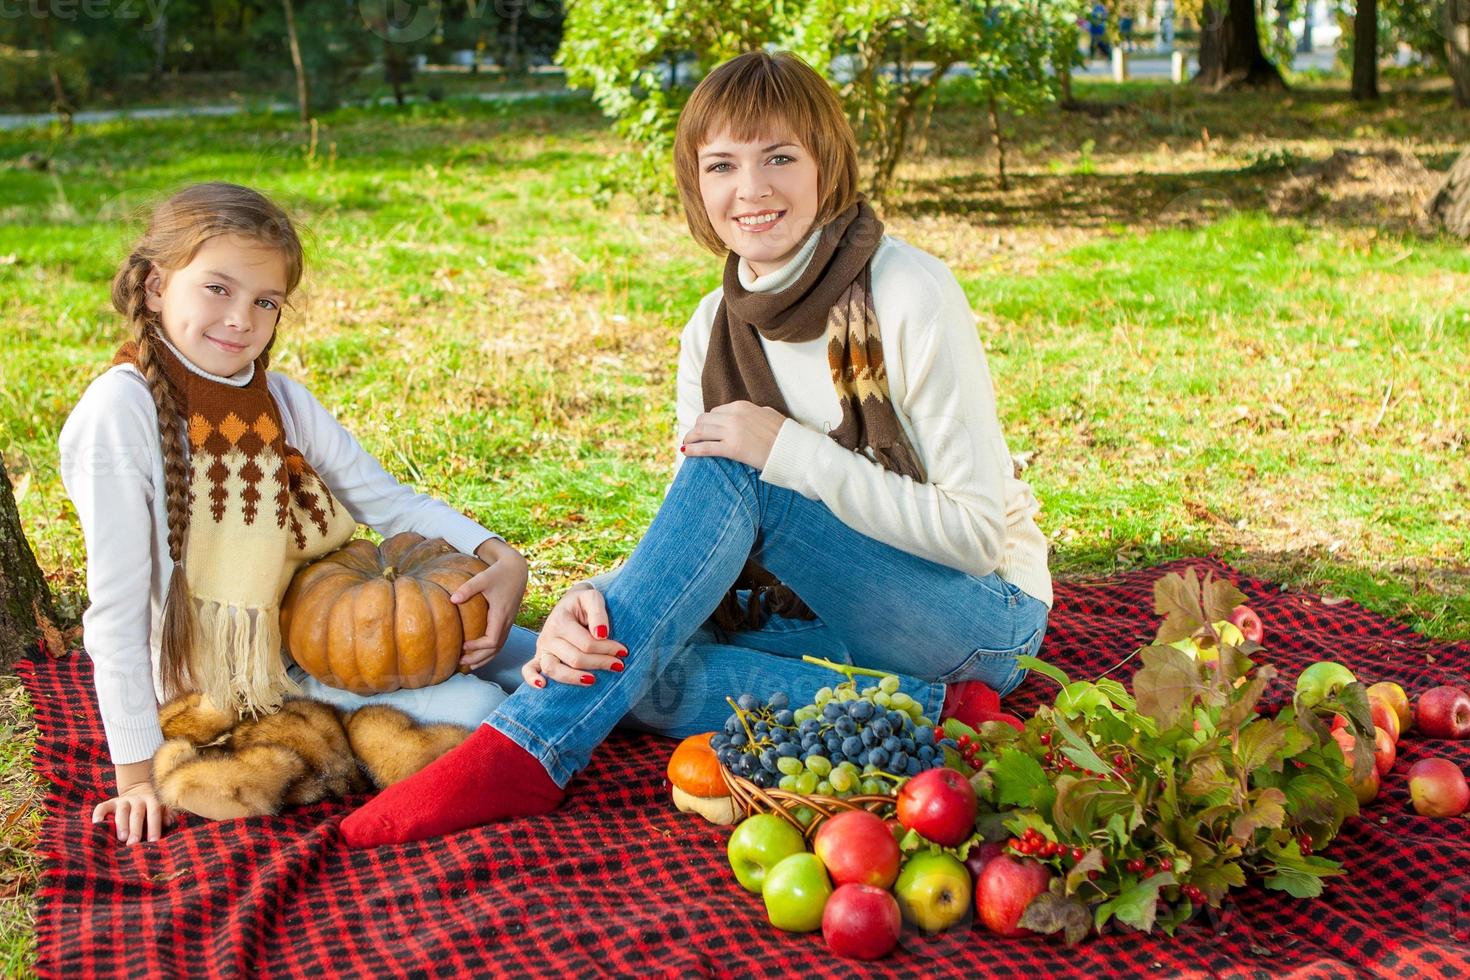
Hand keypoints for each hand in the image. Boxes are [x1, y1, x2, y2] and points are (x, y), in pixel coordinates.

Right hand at [93, 777, 172, 844]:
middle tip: (134, 843)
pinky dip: (99, 814)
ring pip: (122, 810)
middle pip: (137, 813)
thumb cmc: (151, 809)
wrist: (138, 791)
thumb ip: (167, 815)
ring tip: (121, 838)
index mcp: (152, 800)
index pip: (154, 812)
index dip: (154, 826)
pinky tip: (97, 823)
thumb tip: (169, 821)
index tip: (153, 841)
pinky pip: (102, 807)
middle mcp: (138, 799)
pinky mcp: (110, 802)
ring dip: (122, 824)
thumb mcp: (162, 809)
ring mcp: (123, 800)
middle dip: (136, 829)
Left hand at [452, 538, 529, 670]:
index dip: (477, 647)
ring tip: (468, 665)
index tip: (462, 645)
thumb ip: (468, 588)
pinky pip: (499, 641)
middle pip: (495, 649)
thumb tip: (452, 600)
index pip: (491, 641)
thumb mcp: (483, 578)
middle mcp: (506, 622)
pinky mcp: (507, 621)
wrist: (516, 569)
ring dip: (484, 658)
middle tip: (460, 662)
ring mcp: (508, 623)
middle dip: (478, 658)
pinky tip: (478, 654)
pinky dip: (489, 652)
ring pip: (498, 648)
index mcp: (501, 615)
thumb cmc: (499, 573)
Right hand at [524, 584, 627, 687]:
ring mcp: (542, 648)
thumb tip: (601, 635)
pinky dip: (532, 679)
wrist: (571, 604)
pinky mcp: (538, 657)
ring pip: (554, 669)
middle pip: (574, 659)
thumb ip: (598, 613)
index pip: (587, 643)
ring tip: (594, 680)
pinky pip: (528, 670)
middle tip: (619, 665)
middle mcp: (548, 636)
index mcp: (560, 621)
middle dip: (600, 663)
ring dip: (575, 678)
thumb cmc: (584, 603)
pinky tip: (544, 686)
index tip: (623, 652)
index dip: (607, 649)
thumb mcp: (592, 598)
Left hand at [680, 401, 785, 469]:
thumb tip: (752, 413)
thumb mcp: (769, 415)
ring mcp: (732, 431)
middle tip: (694, 437)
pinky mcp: (732, 448)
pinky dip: (692, 449)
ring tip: (687, 443)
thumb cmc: (785, 434)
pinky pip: (705, 447)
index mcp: (742, 406)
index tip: (706, 429)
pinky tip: (685, 451)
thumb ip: (755, 412)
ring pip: (701, 431)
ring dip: (691, 437)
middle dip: (697, 428)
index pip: (716, 411)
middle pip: (704, 419)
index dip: (709, 422)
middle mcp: (734, 416)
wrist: (792, 449)